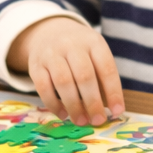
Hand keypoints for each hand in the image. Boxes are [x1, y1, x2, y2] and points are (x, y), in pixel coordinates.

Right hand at [8, 17, 124, 125]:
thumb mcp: (95, 54)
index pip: (106, 68)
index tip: (117, 111)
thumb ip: (102, 78)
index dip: (113, 92)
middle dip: (93, 102)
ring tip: (81, 121)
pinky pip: (43, 87)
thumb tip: (111, 110)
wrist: (50, 32)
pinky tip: (63, 114)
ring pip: (63, 82)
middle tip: (98, 120)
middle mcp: (72, 45)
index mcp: (94, 42)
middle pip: (84, 76)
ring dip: (74, 105)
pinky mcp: (35, 65)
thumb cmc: (81, 51)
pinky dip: (53, 104)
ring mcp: (51, 53)